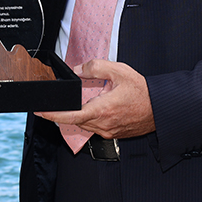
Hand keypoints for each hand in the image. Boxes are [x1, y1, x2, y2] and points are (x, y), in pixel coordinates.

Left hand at [36, 59, 154, 138]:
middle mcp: (103, 125)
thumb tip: (78, 70)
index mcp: (102, 110)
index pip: (70, 116)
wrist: (161, 108)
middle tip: (58, 101)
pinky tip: (94, 107)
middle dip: (65, 111)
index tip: (40, 111)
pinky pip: (94, 127)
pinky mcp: (113, 134)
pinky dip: (89, 118)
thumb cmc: (143, 92)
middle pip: (74, 120)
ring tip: (80, 101)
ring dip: (78, 114)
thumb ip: (96, 67)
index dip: (52, 114)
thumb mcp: (119, 71)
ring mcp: (108, 132)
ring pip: (84, 124)